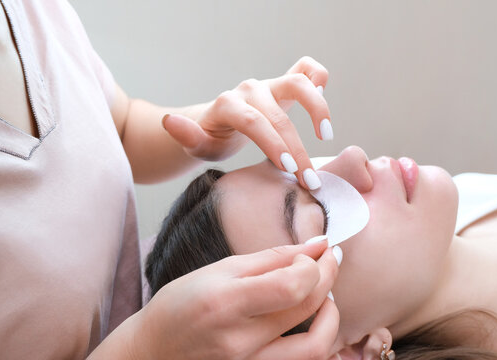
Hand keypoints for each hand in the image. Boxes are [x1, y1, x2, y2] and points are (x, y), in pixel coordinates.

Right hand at [131, 239, 338, 359]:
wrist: (154, 350)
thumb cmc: (181, 304)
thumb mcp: (221, 270)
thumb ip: (273, 258)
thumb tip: (317, 244)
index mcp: (226, 304)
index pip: (292, 286)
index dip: (314, 266)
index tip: (314, 252)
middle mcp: (240, 341)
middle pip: (307, 310)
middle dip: (328, 277)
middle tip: (328, 259)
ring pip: (315, 347)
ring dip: (330, 316)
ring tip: (325, 294)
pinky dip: (316, 338)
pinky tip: (309, 318)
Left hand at [162, 56, 331, 189]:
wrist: (219, 124)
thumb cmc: (211, 139)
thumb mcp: (197, 145)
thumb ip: (186, 136)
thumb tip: (171, 121)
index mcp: (228, 105)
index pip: (253, 122)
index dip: (273, 144)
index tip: (289, 170)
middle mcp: (250, 90)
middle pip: (278, 115)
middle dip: (297, 149)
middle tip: (309, 180)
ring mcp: (269, 84)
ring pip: (299, 82)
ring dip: (317, 107)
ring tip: (325, 136)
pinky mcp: (284, 83)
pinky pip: (306, 68)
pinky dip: (319, 78)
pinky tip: (324, 101)